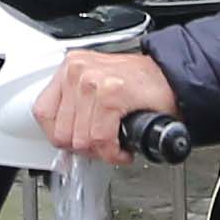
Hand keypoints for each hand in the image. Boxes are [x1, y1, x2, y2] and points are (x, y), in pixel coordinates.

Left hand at [34, 47, 179, 161]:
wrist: (175, 79)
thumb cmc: (141, 86)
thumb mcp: (97, 89)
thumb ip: (75, 109)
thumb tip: (61, 140)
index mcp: (70, 67)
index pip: (44, 113)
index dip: (62, 137)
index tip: (78, 142)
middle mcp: (78, 70)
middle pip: (62, 132)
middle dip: (85, 148)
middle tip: (103, 144)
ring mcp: (93, 80)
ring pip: (81, 139)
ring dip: (101, 151)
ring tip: (114, 144)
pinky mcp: (111, 93)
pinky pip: (101, 139)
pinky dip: (113, 152)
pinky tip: (123, 148)